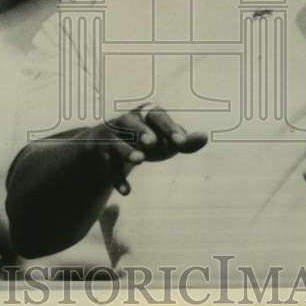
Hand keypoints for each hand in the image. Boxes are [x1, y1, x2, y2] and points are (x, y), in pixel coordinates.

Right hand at [88, 104, 207, 195]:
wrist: (108, 145)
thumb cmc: (145, 139)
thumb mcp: (165, 140)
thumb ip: (184, 141)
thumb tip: (205, 137)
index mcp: (146, 114)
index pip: (159, 118)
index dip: (170, 129)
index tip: (182, 142)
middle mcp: (126, 121)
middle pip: (133, 124)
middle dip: (142, 132)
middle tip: (152, 142)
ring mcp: (110, 136)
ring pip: (116, 143)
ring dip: (127, 151)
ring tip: (140, 160)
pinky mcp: (101, 154)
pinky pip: (108, 167)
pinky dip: (117, 179)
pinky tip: (127, 192)